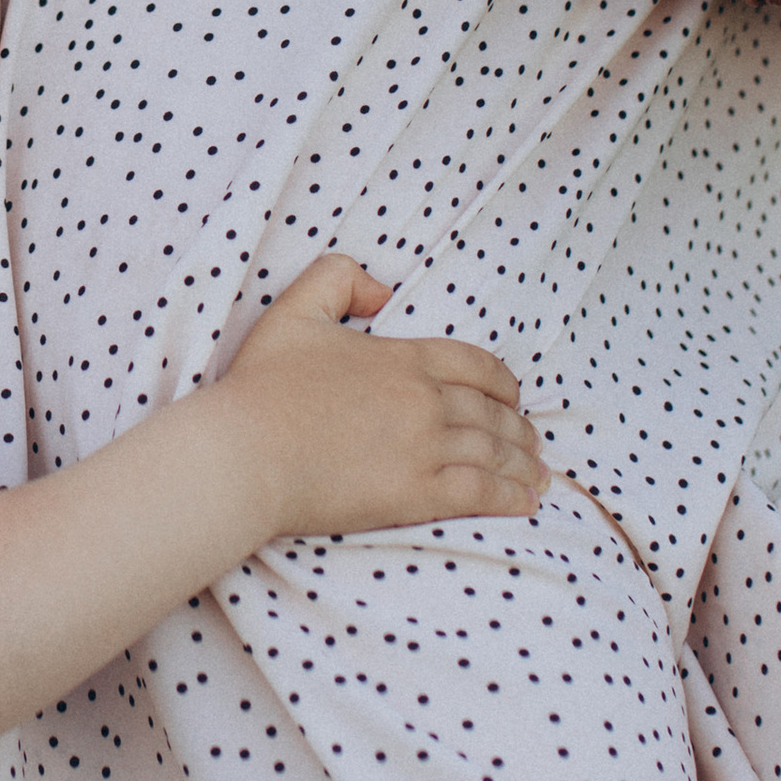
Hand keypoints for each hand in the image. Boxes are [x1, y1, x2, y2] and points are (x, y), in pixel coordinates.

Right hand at [213, 258, 545, 543]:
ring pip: (493, 452)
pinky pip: (480, 492)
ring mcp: (424, 448)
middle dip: (518, 428)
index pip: (476, 366)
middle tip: (529, 442)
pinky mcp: (415, 493)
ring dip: (521, 463)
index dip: (502, 383)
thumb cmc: (262, 387)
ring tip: (534, 475)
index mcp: (403, 357)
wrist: (246, 454)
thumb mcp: (294, 309)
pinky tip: (524, 502)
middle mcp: (424, 400)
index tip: (512, 398)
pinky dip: (510, 496)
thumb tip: (384, 292)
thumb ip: (339, 278)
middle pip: (492, 412)